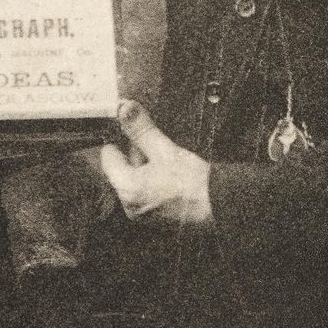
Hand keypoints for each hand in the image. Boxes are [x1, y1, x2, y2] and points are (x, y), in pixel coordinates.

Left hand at [100, 100, 211, 226]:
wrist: (219, 207)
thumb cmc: (192, 181)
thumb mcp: (164, 149)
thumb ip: (140, 130)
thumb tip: (124, 108)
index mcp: (126, 188)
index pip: (108, 158)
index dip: (117, 139)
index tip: (128, 126)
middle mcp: (129, 205)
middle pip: (122, 170)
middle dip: (135, 153)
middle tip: (154, 139)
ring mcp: (142, 215)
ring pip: (135, 180)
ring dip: (146, 165)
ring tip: (165, 155)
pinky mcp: (155, 219)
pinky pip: (146, 193)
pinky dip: (154, 180)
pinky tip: (170, 172)